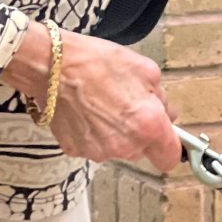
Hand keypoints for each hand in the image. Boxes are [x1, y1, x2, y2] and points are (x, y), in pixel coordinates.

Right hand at [2, 23, 179, 170]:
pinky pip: (94, 145)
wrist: (52, 66)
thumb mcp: (144, 70)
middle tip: (128, 104)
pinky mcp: (75, 150)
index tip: (165, 136)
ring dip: (116, 132)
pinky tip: (86, 110)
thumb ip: (163, 98)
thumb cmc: (97, 63)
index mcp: (147, 126)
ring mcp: (98, 151)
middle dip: (140, 132)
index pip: (169, 158)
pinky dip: (93, 132)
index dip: (169, 146)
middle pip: (142, 151)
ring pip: (117, 148)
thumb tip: (168, 114)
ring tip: (103, 103)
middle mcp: (124, 146)